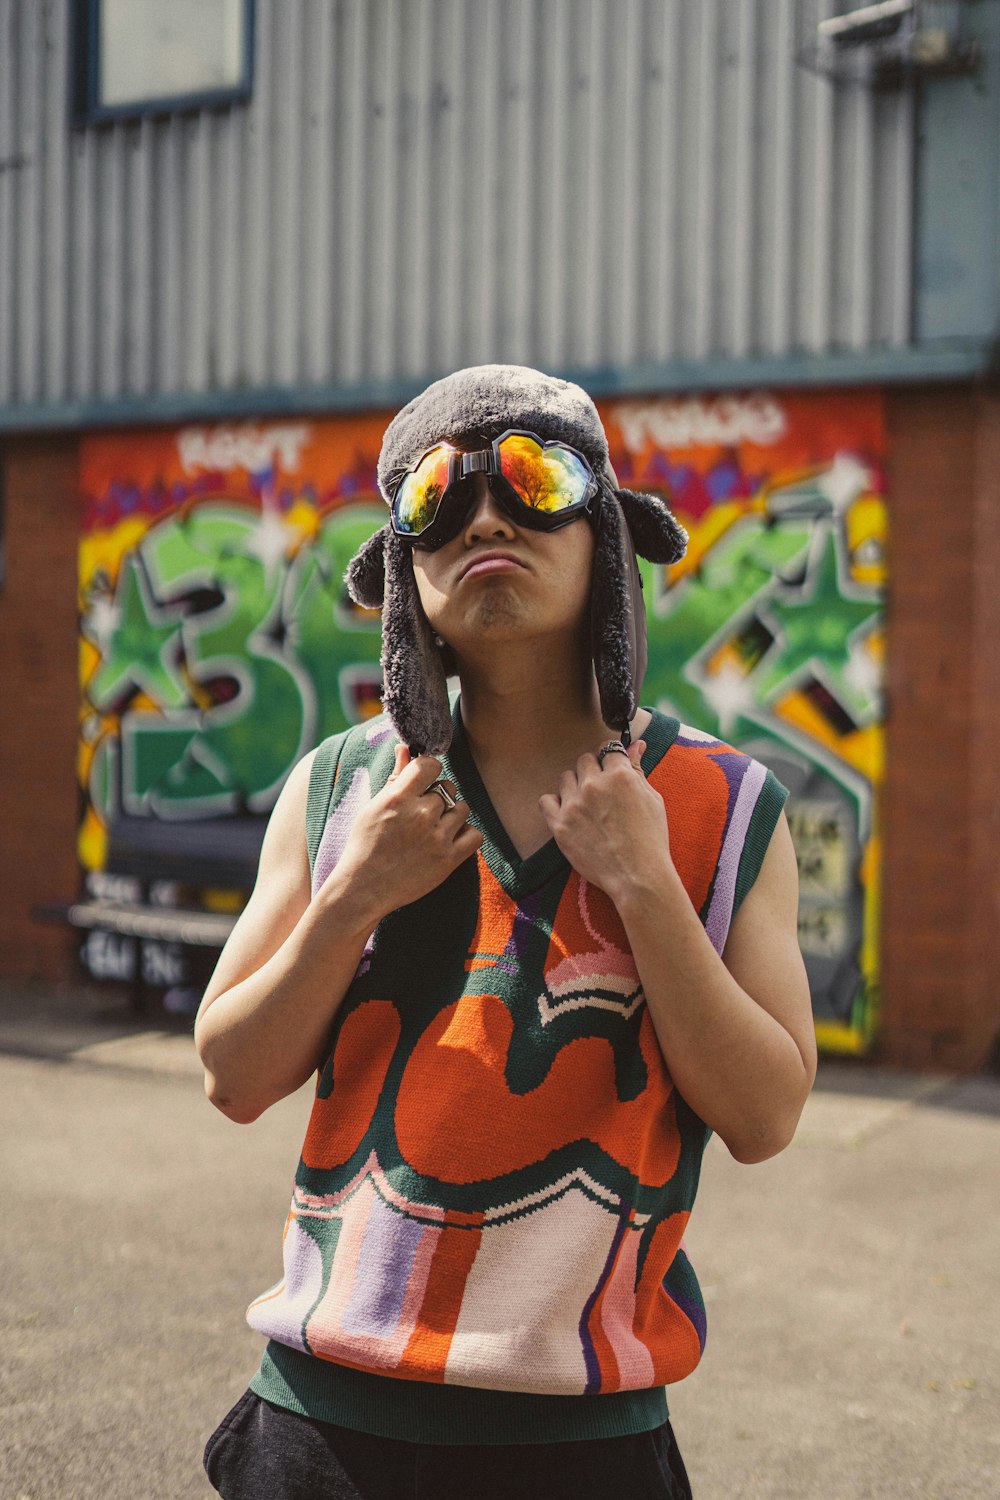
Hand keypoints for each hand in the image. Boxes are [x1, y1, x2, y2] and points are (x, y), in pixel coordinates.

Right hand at [320, 745, 481, 923]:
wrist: (364, 888)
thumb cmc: (365, 845)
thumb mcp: (374, 807)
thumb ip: (396, 777)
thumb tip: (405, 748)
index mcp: (398, 798)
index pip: (430, 765)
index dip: (429, 771)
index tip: (423, 783)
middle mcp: (420, 814)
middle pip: (448, 787)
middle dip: (438, 797)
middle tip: (422, 814)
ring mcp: (436, 837)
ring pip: (463, 808)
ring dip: (452, 815)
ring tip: (434, 829)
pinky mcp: (449, 859)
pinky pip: (475, 834)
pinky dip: (466, 835)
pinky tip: (449, 840)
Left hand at [538, 740, 673, 899]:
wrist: (637, 876)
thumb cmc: (650, 839)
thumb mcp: (652, 799)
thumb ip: (638, 770)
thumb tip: (635, 745)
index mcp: (620, 775)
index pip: (608, 749)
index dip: (611, 760)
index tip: (611, 769)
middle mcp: (594, 786)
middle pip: (584, 761)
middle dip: (593, 772)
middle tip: (602, 793)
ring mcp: (574, 805)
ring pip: (565, 778)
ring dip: (575, 787)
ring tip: (588, 807)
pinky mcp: (560, 826)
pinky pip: (546, 800)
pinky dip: (555, 804)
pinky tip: (569, 814)